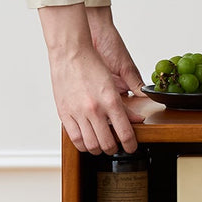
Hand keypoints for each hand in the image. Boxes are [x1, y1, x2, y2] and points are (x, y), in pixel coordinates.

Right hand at [39, 4, 143, 153]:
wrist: (70, 53)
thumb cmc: (91, 65)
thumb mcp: (113, 85)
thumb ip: (125, 106)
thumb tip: (136, 120)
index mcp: (110, 101)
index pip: (124, 133)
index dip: (130, 145)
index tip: (131, 147)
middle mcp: (94, 109)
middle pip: (107, 144)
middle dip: (114, 149)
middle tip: (116, 146)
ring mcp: (78, 113)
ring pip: (90, 145)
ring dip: (98, 149)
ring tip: (101, 144)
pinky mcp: (64, 114)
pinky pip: (74, 138)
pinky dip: (83, 145)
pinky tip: (87, 141)